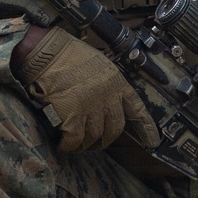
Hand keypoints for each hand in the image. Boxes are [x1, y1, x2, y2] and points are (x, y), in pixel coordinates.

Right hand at [16, 26, 158, 152]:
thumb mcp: (99, 65)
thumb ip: (107, 85)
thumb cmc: (67, 55)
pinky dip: (68, 144)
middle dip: (106, 138)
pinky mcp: (72, 117)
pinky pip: (75, 140)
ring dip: (86, 143)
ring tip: (75, 140)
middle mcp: (108, 97)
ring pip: (95, 137)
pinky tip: (63, 141)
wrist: (44, 53)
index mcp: (116, 83)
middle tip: (96, 141)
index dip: (145, 128)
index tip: (152, 141)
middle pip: (115, 129)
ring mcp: (91, 108)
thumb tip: (107, 106)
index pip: (137, 109)